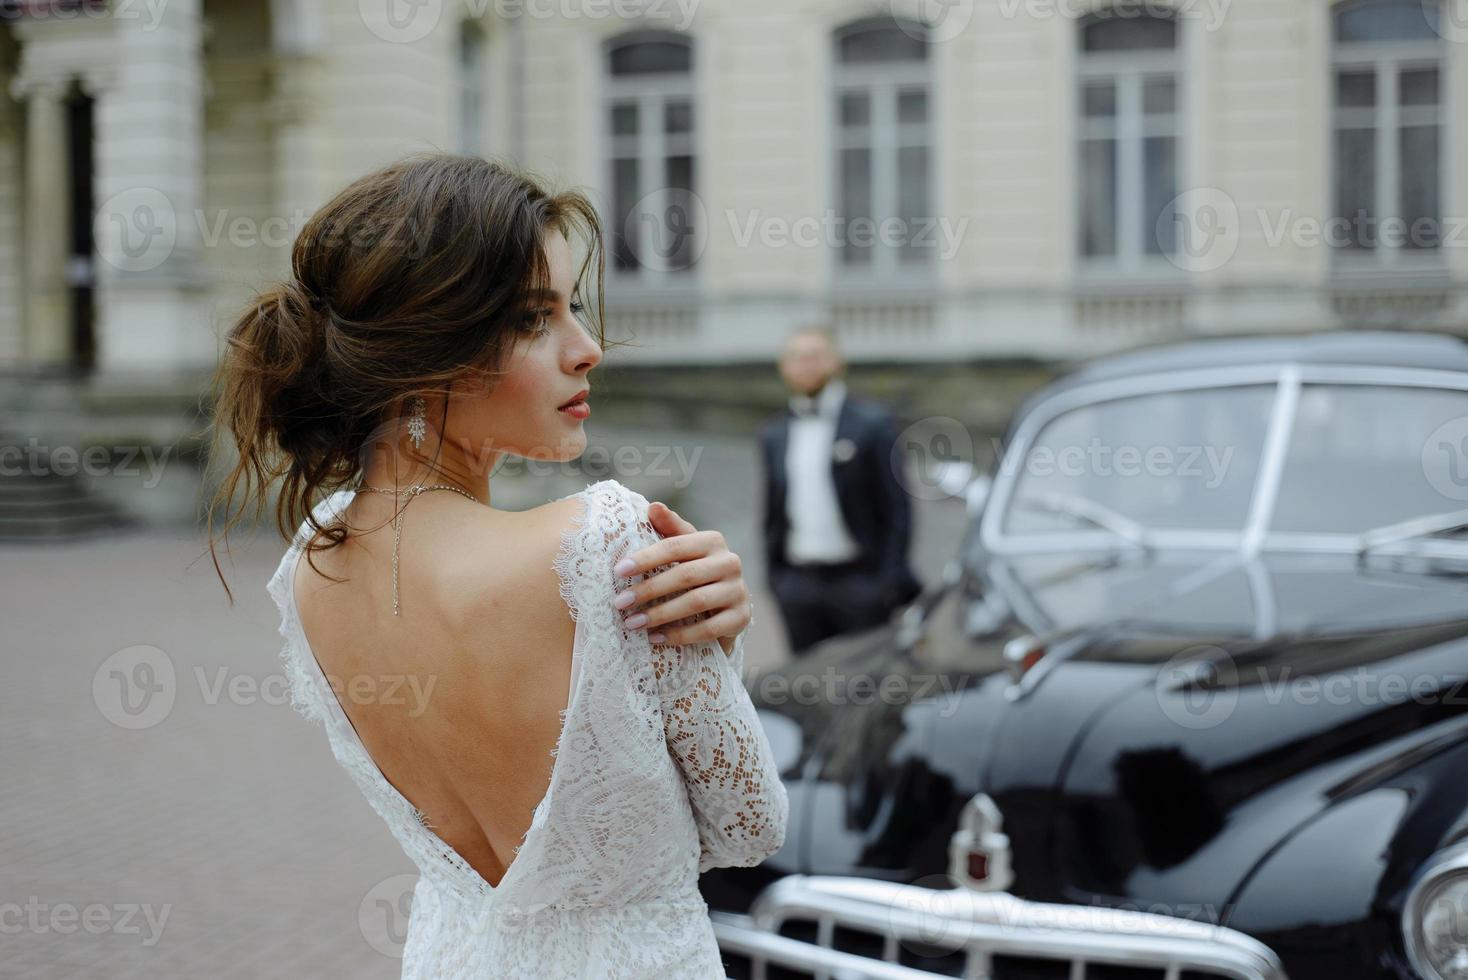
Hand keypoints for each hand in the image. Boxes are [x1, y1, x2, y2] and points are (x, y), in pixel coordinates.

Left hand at [611, 501, 751, 654]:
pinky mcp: (741, 617)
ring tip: (632, 623)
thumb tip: (653, 506)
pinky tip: (655, 638)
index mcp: (712, 540)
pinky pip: (708, 629)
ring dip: (660, 614)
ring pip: (696, 602)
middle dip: (648, 590)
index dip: (646, 558)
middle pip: (684, 575)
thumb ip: (668, 528)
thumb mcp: (683, 548)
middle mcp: (730, 562)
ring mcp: (738, 590)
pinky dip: (680, 635)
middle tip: (620, 603)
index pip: (675, 546)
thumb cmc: (695, 570)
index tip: (618, 571)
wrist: (726, 604)